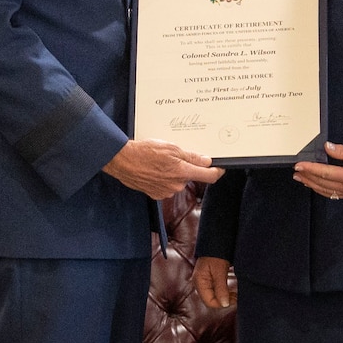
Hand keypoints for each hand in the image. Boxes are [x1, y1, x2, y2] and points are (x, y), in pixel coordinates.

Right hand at [103, 139, 223, 199]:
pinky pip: (167, 186)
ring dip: (174, 173)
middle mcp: (177, 185)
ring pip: (178, 181)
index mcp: (182, 172)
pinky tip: (154, 170)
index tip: (219, 167)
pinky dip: (164, 179)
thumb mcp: (171, 148)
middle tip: (175, 156)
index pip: (209, 176)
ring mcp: (166, 191)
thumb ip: (191, 156)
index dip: (217, 171)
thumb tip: (206, 161)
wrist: (123, 162)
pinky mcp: (156, 195)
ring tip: (160, 162)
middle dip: (187, 167)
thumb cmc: (144, 152)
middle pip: (191, 177)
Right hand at [194, 256, 234, 308]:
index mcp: (199, 282)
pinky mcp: (210, 279)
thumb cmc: (216, 254)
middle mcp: (200, 284)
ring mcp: (205, 282)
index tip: (234, 299)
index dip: (222, 304)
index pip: (209, 302)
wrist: (216, 241)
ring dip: (226, 297)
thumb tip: (224, 304)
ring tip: (236, 294)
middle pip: (212, 300)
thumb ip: (221, 288)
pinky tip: (232, 290)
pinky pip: (217, 290)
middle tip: (237, 297)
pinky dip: (225, 292)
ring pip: (215, 296)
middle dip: (224, 301)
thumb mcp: (219, 271)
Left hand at [292, 143, 342, 200]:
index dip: (310, 168)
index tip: (300, 165)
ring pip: (324, 190)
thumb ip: (342, 151)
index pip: (324, 172)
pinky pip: (330, 194)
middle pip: (321, 183)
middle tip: (296, 171)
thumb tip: (327, 147)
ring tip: (300, 178)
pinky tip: (313, 185)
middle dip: (307, 176)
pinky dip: (319, 189)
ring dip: (310, 184)